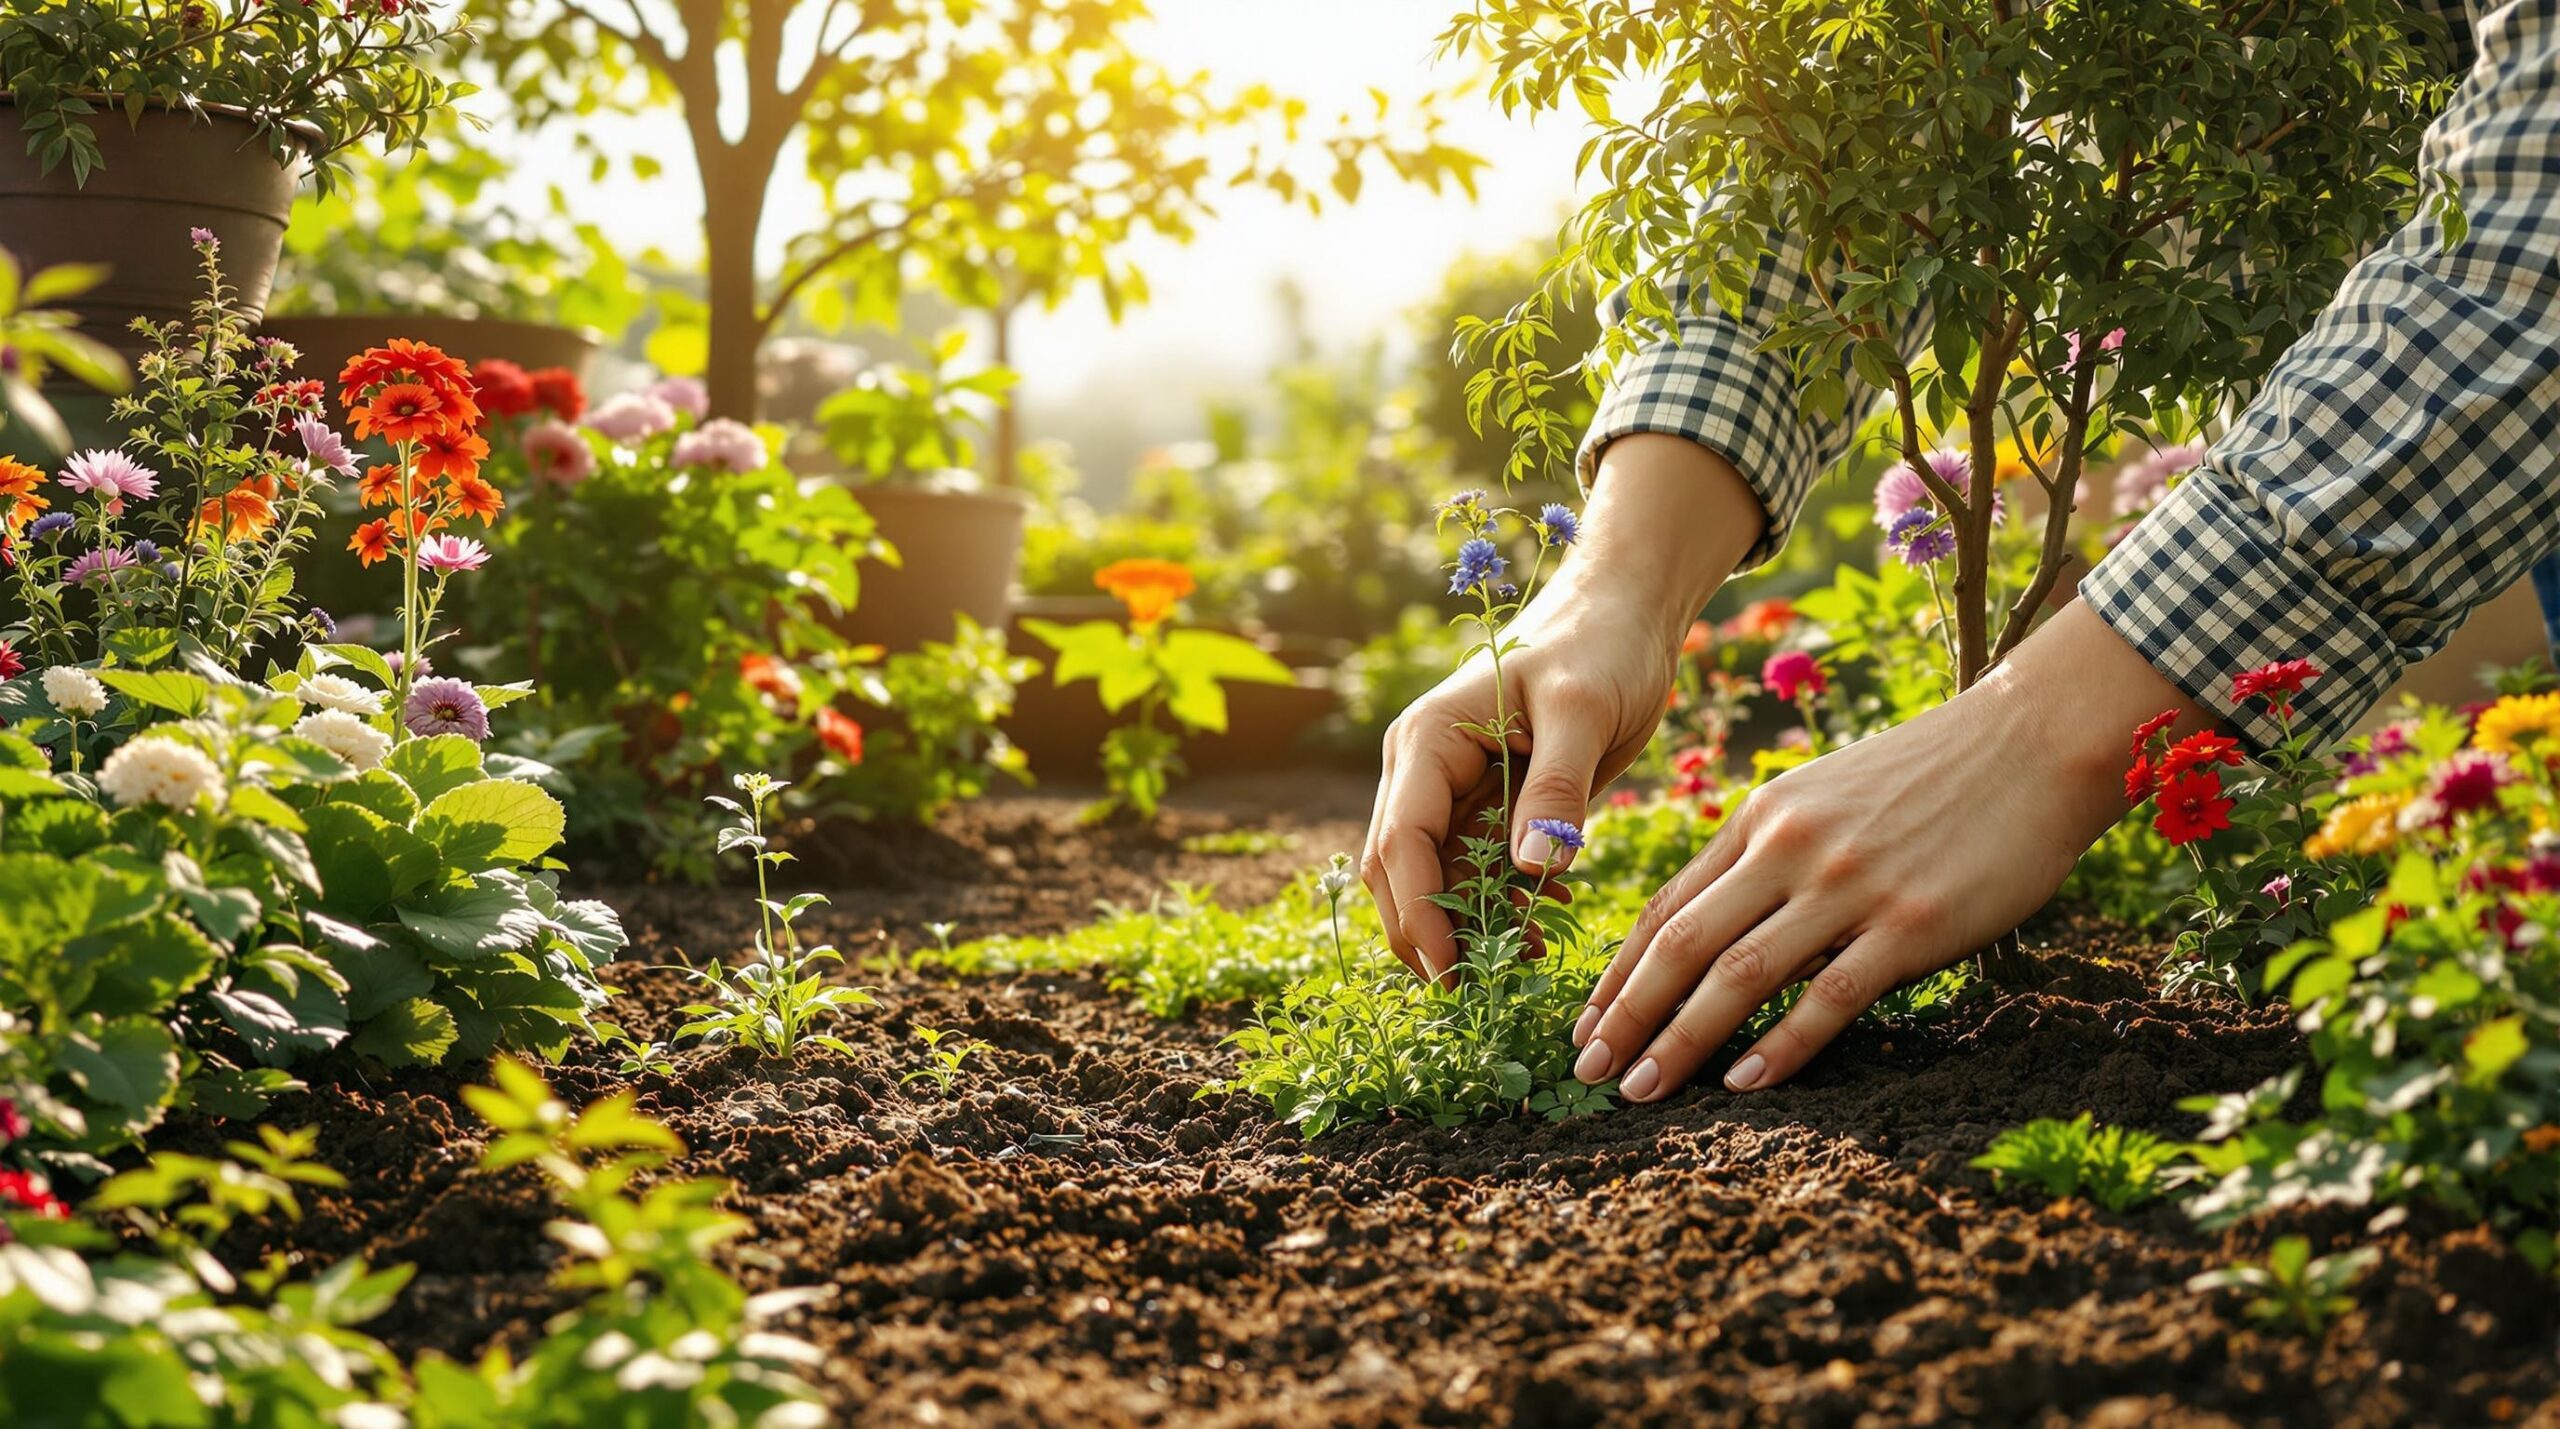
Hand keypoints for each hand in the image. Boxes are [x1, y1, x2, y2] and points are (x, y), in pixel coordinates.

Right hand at [1361, 437, 1764, 980]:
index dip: (1418, 913)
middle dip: (1432, 932)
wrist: (1626, 612)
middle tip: (1480, 989)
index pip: (1400, 841)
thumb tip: (1530, 874)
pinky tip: (1548, 916)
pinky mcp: (1487, 802)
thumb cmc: (1602, 644)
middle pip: (1399, 871)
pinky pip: (1476, 869)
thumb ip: (1556, 789)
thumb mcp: (1584, 709)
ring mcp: (1452, 788)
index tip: (1450, 972)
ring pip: (1435, 878)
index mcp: (1428, 739)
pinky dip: (1501, 903)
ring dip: (1469, 924)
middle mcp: (1423, 768)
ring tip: (1529, 954)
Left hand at [1571, 600, 2206, 1100]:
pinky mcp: (1910, 923)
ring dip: (1680, 1040)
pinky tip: (1743, 1084)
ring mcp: (1847, 886)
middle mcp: (1788, 850)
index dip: (1618, 973)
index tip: (1585, 1023)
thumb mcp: (1821, 797)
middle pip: (1682, 945)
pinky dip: (1780, 1046)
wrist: (2031, 742)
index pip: (1668, 908)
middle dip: (1626, 1014)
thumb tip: (1718, 933)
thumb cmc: (1926, 778)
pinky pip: (1828, 997)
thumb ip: (1766, 858)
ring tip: (1640, 1090)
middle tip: (1587, 1070)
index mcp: (1760, 820)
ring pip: (1739, 974)